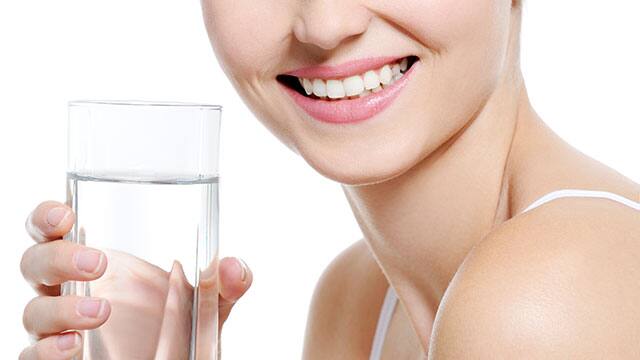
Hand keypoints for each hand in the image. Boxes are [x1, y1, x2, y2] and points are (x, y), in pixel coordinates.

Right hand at [19, 200, 251, 359]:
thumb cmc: (178, 324)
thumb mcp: (205, 301)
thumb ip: (221, 283)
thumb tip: (233, 267)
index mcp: (93, 263)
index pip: (53, 231)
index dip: (47, 218)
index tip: (66, 215)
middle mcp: (69, 292)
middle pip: (36, 264)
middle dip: (57, 258)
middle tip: (96, 263)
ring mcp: (60, 328)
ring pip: (33, 312)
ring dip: (60, 311)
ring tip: (100, 314)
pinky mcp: (60, 358)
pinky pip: (32, 355)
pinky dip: (46, 352)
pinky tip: (73, 348)